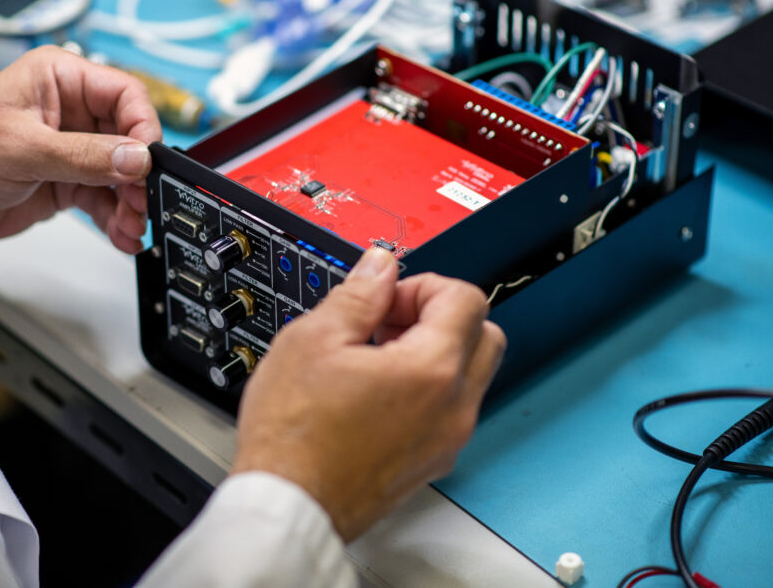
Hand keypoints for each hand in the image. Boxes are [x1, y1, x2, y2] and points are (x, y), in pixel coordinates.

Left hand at [0, 46, 161, 252]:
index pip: (124, 93)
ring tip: (130, 226)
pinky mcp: (69, 180)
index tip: (149, 161)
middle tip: (142, 202)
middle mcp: (71, 110)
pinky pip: (106, 198)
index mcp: (59, 79)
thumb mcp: (20, 149)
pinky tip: (121, 235)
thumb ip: (82, 155)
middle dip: (139, 175)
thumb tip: (135, 158)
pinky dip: (116, 218)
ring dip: (131, 203)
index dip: (143, 126)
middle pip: (130, 138)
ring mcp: (73, 148)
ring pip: (123, 173)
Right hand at [231, 247, 504, 541]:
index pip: (467, 299)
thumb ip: (359, 294)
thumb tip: (379, 268)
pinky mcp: (432, 463)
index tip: (387, 297)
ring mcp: (447, 441)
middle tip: (388, 321)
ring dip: (434, 352)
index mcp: (433, 371)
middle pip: (484, 335)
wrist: (288, 504)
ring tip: (373, 358)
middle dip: (440, 316)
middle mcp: (454, 409)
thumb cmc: (294, 434)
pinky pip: (449, 411)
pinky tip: (373, 392)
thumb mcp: (313, 338)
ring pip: (469, 376)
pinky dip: (426, 390)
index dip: (423, 285)